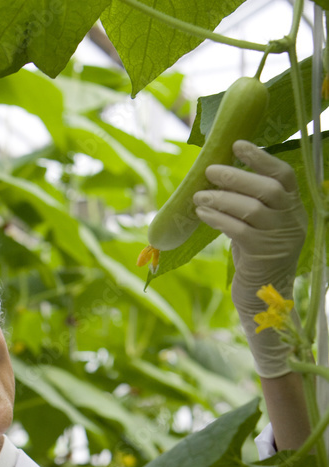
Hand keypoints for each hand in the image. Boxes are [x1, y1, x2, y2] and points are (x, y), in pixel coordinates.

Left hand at [193, 140, 307, 377]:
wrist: (261, 297)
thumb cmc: (255, 259)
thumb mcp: (257, 227)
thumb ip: (249, 204)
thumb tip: (219, 178)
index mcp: (293, 210)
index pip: (283, 176)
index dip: (261, 158)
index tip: (238, 145)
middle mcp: (291, 221)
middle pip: (267, 189)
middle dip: (236, 176)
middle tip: (209, 170)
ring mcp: (279, 238)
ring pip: (252, 209)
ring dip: (222, 198)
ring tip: (198, 196)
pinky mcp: (262, 255)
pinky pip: (238, 230)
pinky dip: (218, 219)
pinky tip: (203, 214)